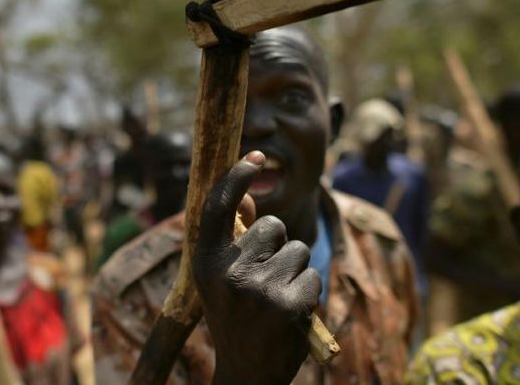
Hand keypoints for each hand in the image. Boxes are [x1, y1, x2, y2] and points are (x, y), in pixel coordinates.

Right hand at [193, 151, 320, 384]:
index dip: (237, 176)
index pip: (219, 205)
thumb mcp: (223, 278)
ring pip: (298, 249)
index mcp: (206, 261)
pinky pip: (314, 275)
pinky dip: (309, 292)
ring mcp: (259, 289)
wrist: (246, 373)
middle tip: (265, 280)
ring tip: (277, 299)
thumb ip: (234, 238)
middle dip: (278, 246)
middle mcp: (228, 271)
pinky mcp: (289, 306)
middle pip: (273, 226)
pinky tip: (292, 314)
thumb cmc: (235, 318)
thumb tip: (250, 200)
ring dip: (295, 271)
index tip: (255, 156)